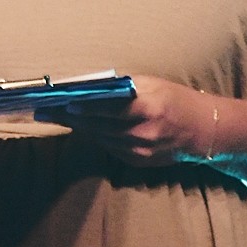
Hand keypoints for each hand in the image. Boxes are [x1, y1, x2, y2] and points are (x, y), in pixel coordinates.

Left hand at [38, 76, 210, 166]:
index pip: (108, 108)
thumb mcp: (151, 85)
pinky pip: (108, 147)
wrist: (204, 130)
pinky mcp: (138, 161)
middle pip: (97, 125)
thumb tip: (88, 87)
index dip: (82, 107)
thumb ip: (121, 88)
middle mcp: (143, 132)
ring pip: (98, 137)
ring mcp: (140, 150)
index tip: (60, 103)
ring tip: (53, 115)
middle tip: (41, 110)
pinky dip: (95, 135)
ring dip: (77, 126)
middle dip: (68, 117)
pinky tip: (80, 126)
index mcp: (148, 108)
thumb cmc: (175, 99)